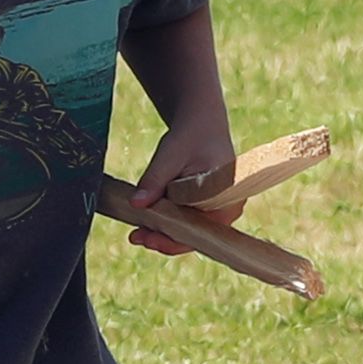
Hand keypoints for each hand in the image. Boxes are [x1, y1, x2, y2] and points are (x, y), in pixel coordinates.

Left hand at [123, 101, 239, 249]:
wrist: (201, 122)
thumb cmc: (191, 135)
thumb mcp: (169, 155)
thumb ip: (154, 180)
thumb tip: (136, 204)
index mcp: (227, 199)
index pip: (199, 233)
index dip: (172, 241)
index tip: (147, 238)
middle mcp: (228, 210)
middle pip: (194, 236)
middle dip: (163, 238)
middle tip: (135, 236)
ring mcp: (218, 211)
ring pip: (189, 231)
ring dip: (163, 232)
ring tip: (137, 233)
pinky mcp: (206, 208)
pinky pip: (187, 222)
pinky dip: (168, 222)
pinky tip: (147, 222)